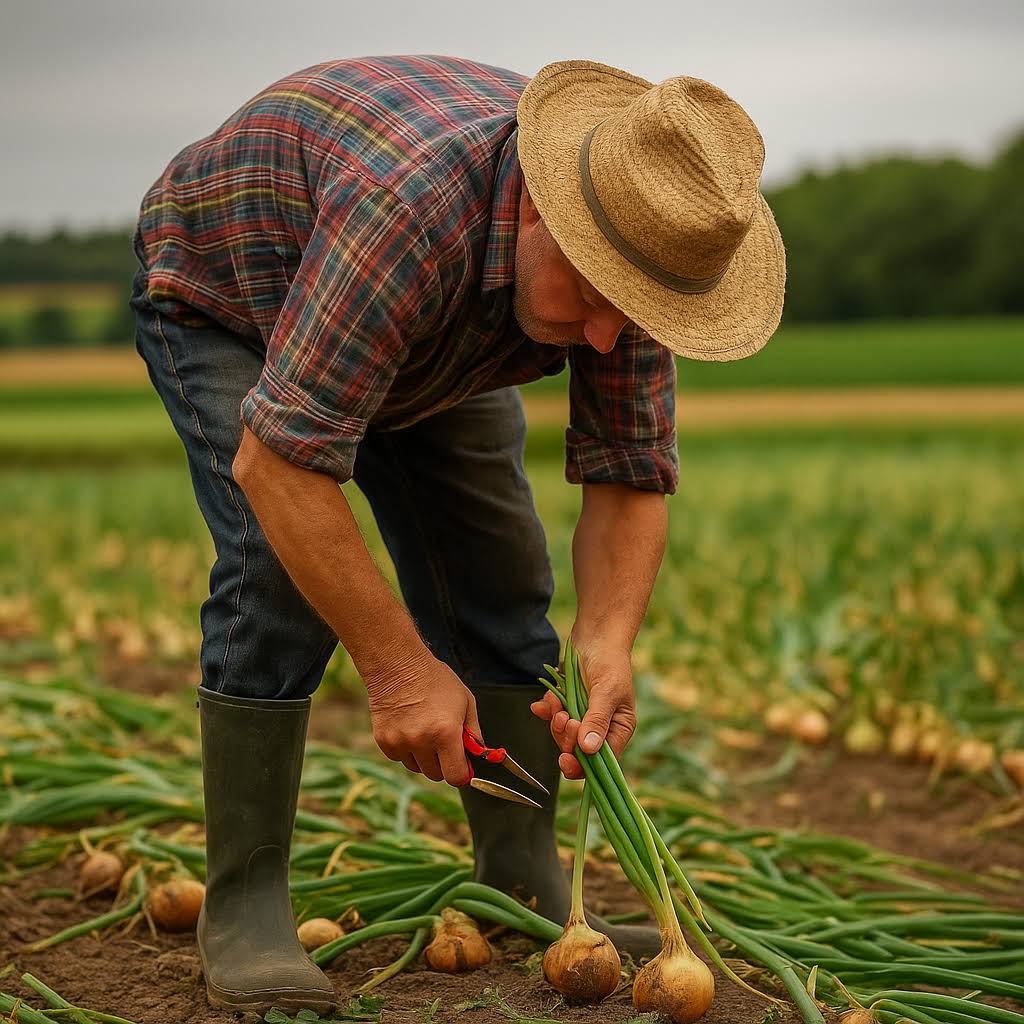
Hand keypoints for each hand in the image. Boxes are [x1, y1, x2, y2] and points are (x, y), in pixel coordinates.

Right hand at [365, 649, 480, 786]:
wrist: (399, 665)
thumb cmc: (436, 680)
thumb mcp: (465, 701)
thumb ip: (474, 732)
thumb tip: (479, 754)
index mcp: (446, 733)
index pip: (456, 776)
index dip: (462, 773)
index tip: (463, 766)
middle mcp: (422, 742)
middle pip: (436, 775)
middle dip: (444, 763)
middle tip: (444, 742)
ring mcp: (400, 743)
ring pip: (417, 768)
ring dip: (424, 757)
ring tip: (425, 730)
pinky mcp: (384, 741)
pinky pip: (399, 758)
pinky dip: (406, 749)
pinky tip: (409, 727)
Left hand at [530, 637, 636, 779]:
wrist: (596, 635)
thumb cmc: (609, 662)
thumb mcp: (607, 691)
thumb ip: (597, 720)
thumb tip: (588, 749)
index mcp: (619, 729)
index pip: (603, 761)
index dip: (584, 765)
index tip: (566, 759)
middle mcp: (601, 727)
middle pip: (578, 751)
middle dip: (566, 738)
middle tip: (564, 719)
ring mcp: (583, 716)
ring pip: (562, 735)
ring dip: (555, 722)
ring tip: (557, 705)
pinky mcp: (568, 705)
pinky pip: (552, 717)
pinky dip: (547, 710)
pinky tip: (543, 702)